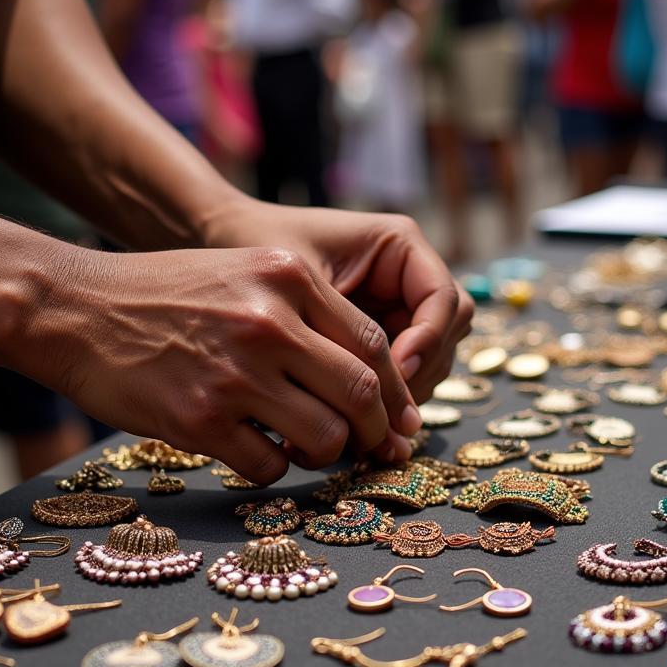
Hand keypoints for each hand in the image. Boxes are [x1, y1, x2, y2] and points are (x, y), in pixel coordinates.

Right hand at [33, 246, 423, 483]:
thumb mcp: (245, 274)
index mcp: (289, 279)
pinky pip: (268, 467)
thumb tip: (366, 378)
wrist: (74, 308)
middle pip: (361, 393)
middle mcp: (270, 322)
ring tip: (304, 448)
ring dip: (325, 454)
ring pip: (324, 436)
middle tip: (369, 447)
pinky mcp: (199, 419)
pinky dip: (272, 470)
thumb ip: (305, 314)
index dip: (394, 391)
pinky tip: (254, 453)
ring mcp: (235, 373)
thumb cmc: (165, 294)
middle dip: (374, 431)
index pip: (372, 344)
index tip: (396, 418)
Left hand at [204, 199, 474, 404]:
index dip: (428, 341)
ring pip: (428, 363)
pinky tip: (345, 421)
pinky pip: (396, 375)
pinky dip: (379, 401)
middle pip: (447, 337)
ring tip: (360, 422)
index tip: (393, 370)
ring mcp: (395, 308)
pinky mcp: (377, 336)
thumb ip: (345, 332)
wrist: (219, 244)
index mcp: (399, 246)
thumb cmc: (253, 247)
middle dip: (419, 375)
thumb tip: (383, 394)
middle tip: (380, 409)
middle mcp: (407, 277)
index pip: (446, 302)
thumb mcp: (299, 283)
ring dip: (402, 396)